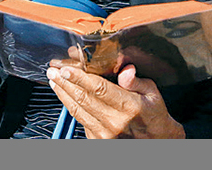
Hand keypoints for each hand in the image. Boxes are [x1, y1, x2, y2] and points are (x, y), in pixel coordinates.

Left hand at [45, 64, 185, 138]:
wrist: (158, 143)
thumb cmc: (154, 116)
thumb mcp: (152, 94)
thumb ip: (136, 81)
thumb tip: (125, 70)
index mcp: (130, 107)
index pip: (99, 89)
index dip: (80, 78)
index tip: (67, 69)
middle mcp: (115, 122)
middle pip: (83, 98)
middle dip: (65, 83)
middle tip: (53, 70)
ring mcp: (104, 134)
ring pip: (77, 110)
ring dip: (63, 93)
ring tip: (54, 80)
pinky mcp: (98, 141)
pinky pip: (80, 120)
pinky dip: (70, 106)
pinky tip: (65, 95)